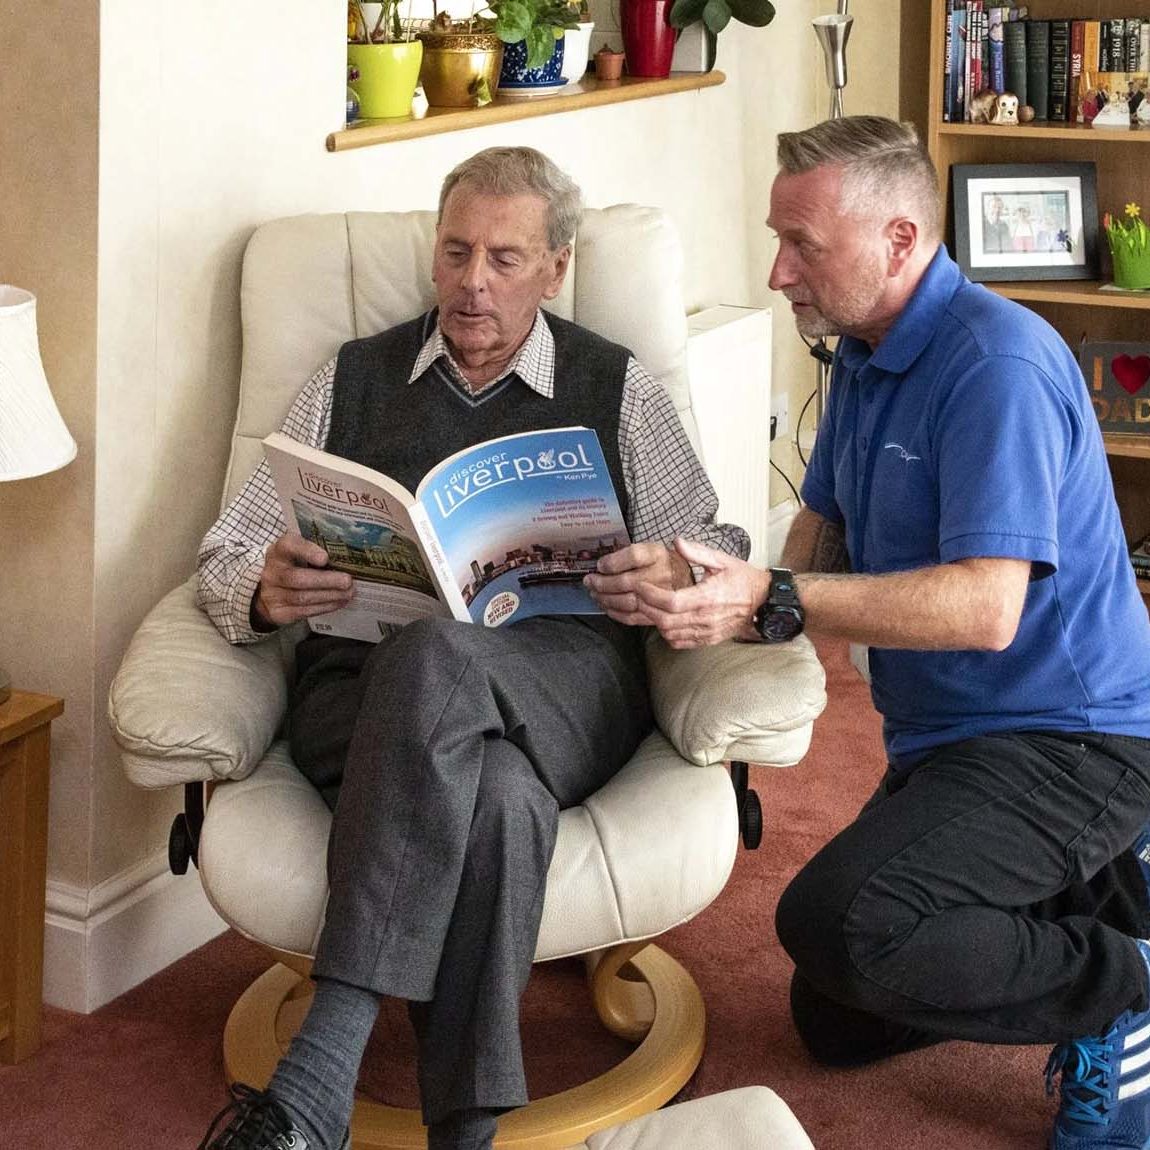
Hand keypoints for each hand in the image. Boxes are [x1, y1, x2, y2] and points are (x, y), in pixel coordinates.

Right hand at [252, 532, 353, 628]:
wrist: (271, 590)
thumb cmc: (294, 566)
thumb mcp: (300, 552)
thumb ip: (317, 550)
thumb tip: (348, 556)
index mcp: (278, 551)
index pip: (289, 546)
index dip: (307, 551)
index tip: (325, 558)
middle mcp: (271, 572)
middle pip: (297, 578)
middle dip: (326, 581)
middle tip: (348, 581)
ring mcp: (272, 594)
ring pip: (302, 597)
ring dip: (330, 596)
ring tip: (348, 593)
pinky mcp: (278, 612)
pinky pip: (303, 611)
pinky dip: (325, 607)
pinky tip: (339, 602)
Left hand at [583, 541, 692, 625]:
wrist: (690, 580)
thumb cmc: (664, 563)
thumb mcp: (653, 548)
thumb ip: (630, 552)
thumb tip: (602, 563)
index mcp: (659, 554)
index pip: (633, 556)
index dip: (612, 562)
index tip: (600, 565)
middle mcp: (662, 574)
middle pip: (626, 581)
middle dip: (601, 583)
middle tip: (590, 582)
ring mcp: (662, 595)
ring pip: (627, 601)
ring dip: (605, 599)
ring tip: (595, 594)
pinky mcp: (660, 613)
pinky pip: (634, 617)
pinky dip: (615, 613)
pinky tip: (606, 607)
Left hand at [633, 538, 770, 647]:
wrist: (763, 602)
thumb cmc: (743, 580)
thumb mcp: (723, 560)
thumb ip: (697, 552)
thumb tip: (677, 542)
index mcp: (708, 597)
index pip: (671, 602)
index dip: (650, 595)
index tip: (640, 586)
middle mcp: (706, 618)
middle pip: (665, 621)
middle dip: (646, 608)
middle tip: (638, 596)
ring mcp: (707, 631)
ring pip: (669, 633)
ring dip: (655, 621)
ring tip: (649, 606)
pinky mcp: (707, 640)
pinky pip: (679, 642)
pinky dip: (666, 633)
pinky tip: (664, 620)